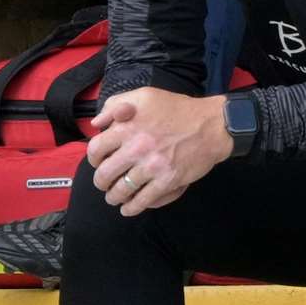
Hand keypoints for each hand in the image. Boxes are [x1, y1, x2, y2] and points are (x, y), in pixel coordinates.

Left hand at [85, 88, 231, 216]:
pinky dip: (132, 208)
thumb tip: (97, 123)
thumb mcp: (144, 96)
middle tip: (104, 183)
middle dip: (101, 182)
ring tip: (114, 198)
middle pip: (104, 174)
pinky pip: (143, 200)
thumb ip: (116, 104)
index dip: (93, 158)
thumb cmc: (178, 109)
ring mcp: (152, 167)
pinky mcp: (167, 181)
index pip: (96, 149)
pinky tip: (128, 209)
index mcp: (127, 127)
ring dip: (114, 197)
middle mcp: (136, 148)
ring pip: (121, 190)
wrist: (211, 125)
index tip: (98, 162)